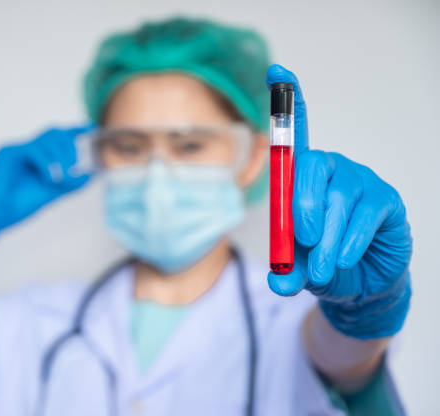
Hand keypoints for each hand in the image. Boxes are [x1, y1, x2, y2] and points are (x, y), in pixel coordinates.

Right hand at [0, 124, 93, 281]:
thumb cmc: (21, 204)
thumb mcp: (55, 191)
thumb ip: (72, 181)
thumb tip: (92, 174)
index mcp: (39, 157)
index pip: (59, 137)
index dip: (75, 130)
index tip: (92, 128)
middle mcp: (28, 149)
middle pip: (54, 132)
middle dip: (69, 146)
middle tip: (75, 164)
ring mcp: (17, 149)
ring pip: (46, 139)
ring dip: (60, 156)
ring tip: (61, 177)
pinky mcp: (7, 152)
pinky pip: (33, 148)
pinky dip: (46, 162)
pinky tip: (50, 177)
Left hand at [265, 65, 411, 339]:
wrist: (360, 284)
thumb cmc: (323, 262)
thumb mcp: (297, 266)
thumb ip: (286, 268)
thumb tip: (279, 280)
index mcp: (302, 178)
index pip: (295, 136)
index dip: (288, 103)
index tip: (276, 71)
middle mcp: (331, 170)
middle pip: (312, 166)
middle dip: (303, 206)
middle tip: (303, 240)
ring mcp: (360, 181)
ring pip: (339, 197)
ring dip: (327, 236)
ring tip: (322, 267)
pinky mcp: (386, 200)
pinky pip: (366, 213)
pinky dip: (350, 239)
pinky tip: (342, 259)